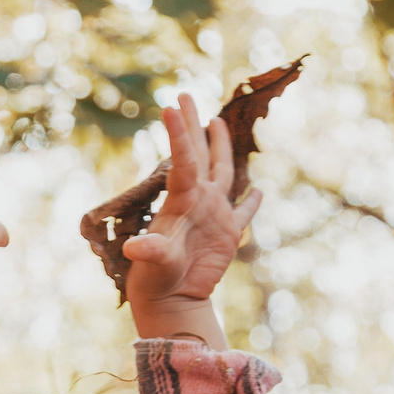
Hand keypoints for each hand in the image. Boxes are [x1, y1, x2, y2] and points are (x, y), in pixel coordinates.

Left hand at [121, 94, 261, 332]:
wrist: (171, 299)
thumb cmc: (155, 279)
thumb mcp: (152, 262)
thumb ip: (149, 251)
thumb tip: (133, 248)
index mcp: (181, 200)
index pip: (183, 160)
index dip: (179, 133)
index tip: (170, 105)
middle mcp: (199, 200)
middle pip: (200, 154)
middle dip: (192, 124)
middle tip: (184, 94)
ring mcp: (215, 214)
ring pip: (223, 172)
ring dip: (221, 147)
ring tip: (217, 121)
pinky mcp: (228, 235)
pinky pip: (244, 213)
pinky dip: (253, 203)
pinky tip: (259, 191)